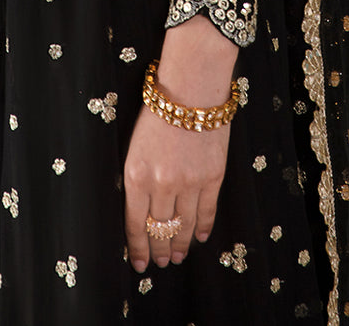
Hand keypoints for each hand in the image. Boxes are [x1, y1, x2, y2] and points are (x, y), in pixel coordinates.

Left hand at [123, 16, 236, 270]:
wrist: (191, 85)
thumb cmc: (158, 108)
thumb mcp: (135, 144)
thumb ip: (138, 178)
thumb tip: (142, 209)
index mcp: (136, 175)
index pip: (135, 223)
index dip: (138, 247)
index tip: (140, 263)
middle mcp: (161, 184)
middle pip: (160, 229)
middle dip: (159, 249)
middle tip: (161, 262)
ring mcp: (189, 182)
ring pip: (183, 225)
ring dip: (179, 244)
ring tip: (177, 256)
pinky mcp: (213, 176)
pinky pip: (207, 211)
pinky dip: (202, 227)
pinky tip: (197, 237)